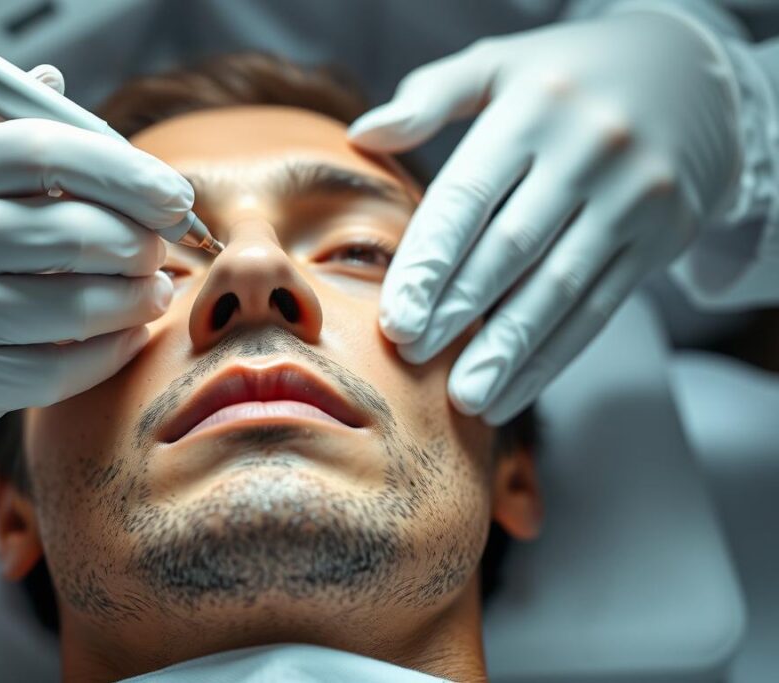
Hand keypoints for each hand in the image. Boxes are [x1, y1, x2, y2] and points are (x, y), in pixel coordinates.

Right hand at [0, 65, 188, 481]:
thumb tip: (55, 85)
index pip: (48, 151)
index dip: (129, 173)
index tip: (172, 194)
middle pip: (73, 230)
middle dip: (141, 241)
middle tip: (161, 245)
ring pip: (74, 306)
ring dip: (136, 298)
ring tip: (153, 289)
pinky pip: (57, 368)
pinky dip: (109, 352)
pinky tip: (126, 334)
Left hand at [349, 12, 740, 422]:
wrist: (694, 77)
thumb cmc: (565, 78)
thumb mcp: (500, 64)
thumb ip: (431, 96)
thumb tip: (362, 134)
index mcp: (534, 109)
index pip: (469, 198)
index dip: (428, 262)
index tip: (394, 318)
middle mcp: (590, 152)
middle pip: (511, 249)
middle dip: (458, 310)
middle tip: (414, 357)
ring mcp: (635, 197)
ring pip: (560, 287)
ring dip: (509, 350)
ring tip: (466, 397)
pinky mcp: (664, 236)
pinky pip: (601, 307)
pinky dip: (553, 357)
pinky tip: (511, 391)